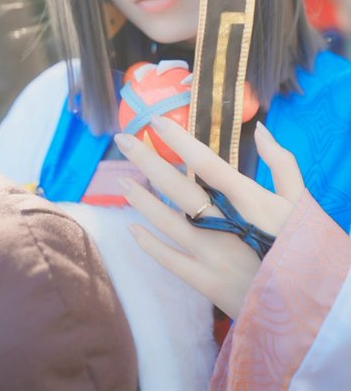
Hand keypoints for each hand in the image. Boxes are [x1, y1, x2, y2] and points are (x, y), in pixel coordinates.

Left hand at [114, 118, 304, 319]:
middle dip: (148, 160)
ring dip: (142, 200)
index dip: (181, 141)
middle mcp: (227, 226)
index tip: (157, 122)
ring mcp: (214, 256)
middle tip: (123, 140)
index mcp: (249, 201)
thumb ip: (282, 163)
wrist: (306, 306)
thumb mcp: (300, 202)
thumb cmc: (302, 247)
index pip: (208, 163)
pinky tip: (131, 228)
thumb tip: (262, 130)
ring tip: (121, 180)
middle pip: (179, 188)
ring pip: (169, 222)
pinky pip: (170, 261)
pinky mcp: (208, 283)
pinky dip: (150, 245)